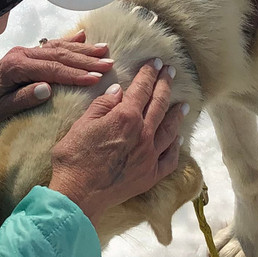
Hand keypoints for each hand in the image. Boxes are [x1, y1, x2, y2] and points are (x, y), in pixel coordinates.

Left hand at [0, 31, 113, 130]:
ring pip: (57, 48)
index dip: (75, 74)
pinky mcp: (24, 55)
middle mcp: (20, 55)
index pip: (51, 70)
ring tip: (104, 50)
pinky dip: (68, 42)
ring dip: (81, 50)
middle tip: (109, 63)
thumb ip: (22, 100)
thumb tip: (47, 89)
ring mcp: (22, 52)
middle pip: (58, 55)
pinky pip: (50, 46)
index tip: (97, 78)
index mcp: (15, 68)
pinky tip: (82, 37)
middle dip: (85, 60)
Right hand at [47, 59, 184, 225]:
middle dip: (166, 85)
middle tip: (171, 72)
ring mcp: (149, 156)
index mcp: (125, 118)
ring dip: (176, 114)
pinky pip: (169, 158)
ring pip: (169, 129)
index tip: (156, 62)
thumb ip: (102, 105)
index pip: (141, 89)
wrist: (79, 194)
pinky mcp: (150, 175)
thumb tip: (117, 91)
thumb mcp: (82, 124)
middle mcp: (143, 134)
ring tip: (183, 104)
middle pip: (159, 104)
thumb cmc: (74, 158)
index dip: (149, 74)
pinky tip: (177, 139)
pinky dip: (175, 146)